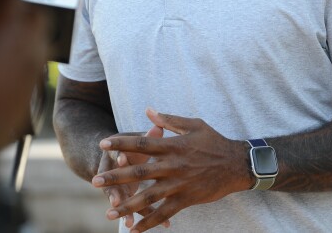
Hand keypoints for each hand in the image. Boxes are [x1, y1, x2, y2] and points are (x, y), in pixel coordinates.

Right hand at [0, 0, 49, 152]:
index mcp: (9, 33)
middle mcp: (29, 48)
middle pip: (38, 8)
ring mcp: (34, 70)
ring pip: (42, 32)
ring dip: (31, 17)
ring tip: (14, 11)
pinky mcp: (32, 88)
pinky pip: (38, 54)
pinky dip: (29, 41)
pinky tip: (14, 45)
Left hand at [92, 108, 251, 232]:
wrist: (236, 164)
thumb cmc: (214, 141)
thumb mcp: (194, 124)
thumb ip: (169, 120)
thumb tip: (148, 111)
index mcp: (173, 146)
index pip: (142, 144)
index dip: (122, 144)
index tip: (103, 144)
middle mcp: (173, 166)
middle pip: (139, 173)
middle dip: (115, 178)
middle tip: (94, 182)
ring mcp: (179, 184)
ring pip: (148, 197)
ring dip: (127, 206)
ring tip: (109, 212)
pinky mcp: (186, 199)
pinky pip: (164, 213)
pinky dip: (149, 223)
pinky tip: (134, 230)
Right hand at [98, 125, 168, 229]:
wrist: (110, 156)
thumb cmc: (131, 145)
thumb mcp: (136, 139)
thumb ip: (148, 137)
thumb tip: (159, 126)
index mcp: (117, 153)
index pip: (118, 154)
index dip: (120, 156)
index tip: (123, 160)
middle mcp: (113, 171)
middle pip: (114, 181)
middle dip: (114, 191)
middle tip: (115, 199)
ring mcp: (116, 186)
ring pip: (120, 198)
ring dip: (124, 210)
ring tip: (128, 222)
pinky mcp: (123, 197)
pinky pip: (132, 208)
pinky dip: (138, 216)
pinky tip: (140, 228)